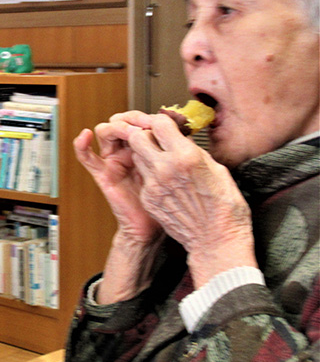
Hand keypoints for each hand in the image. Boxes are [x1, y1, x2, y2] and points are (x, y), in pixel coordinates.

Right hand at [73, 111, 162, 245]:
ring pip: (104, 132)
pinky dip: (81, 145)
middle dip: (131, 120)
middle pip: (120, 121)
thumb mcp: (174, 167)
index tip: (159, 121)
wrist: (152, 225)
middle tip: (144, 126)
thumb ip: (173, 148)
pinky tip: (85, 136)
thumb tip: (180, 127)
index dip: (146, 117)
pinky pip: (86, 157)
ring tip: (127, 132)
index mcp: (143, 146)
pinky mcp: (102, 173)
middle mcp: (125, 149)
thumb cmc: (166, 198)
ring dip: (115, 128)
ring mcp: (112, 160)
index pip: (138, 120)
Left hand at [126, 113, 255, 286]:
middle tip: (157, 141)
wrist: (216, 240)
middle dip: (146, 135)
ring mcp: (153, 184)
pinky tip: (165, 182)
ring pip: (136, 156)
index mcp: (186, 156)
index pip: (159, 123)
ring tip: (162, 162)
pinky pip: (143, 177)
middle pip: (137, 137)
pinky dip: (150, 175)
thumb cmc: (225, 206)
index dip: (162, 122)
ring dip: (145, 154)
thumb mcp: (217, 169)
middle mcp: (165, 168)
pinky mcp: (148, 199)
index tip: (167, 126)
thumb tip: (182, 139)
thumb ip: (194, 151)